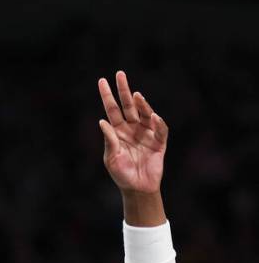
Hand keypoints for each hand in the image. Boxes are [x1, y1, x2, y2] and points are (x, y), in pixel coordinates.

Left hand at [98, 71, 168, 194]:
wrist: (137, 188)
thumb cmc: (121, 174)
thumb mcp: (111, 158)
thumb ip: (109, 140)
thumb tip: (102, 121)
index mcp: (118, 131)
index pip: (112, 110)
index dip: (108, 96)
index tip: (102, 81)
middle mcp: (131, 128)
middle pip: (127, 106)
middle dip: (124, 90)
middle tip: (120, 74)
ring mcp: (146, 133)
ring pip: (144, 113)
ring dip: (141, 104)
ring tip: (136, 96)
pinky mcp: (159, 142)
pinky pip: (160, 130)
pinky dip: (158, 123)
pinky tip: (154, 117)